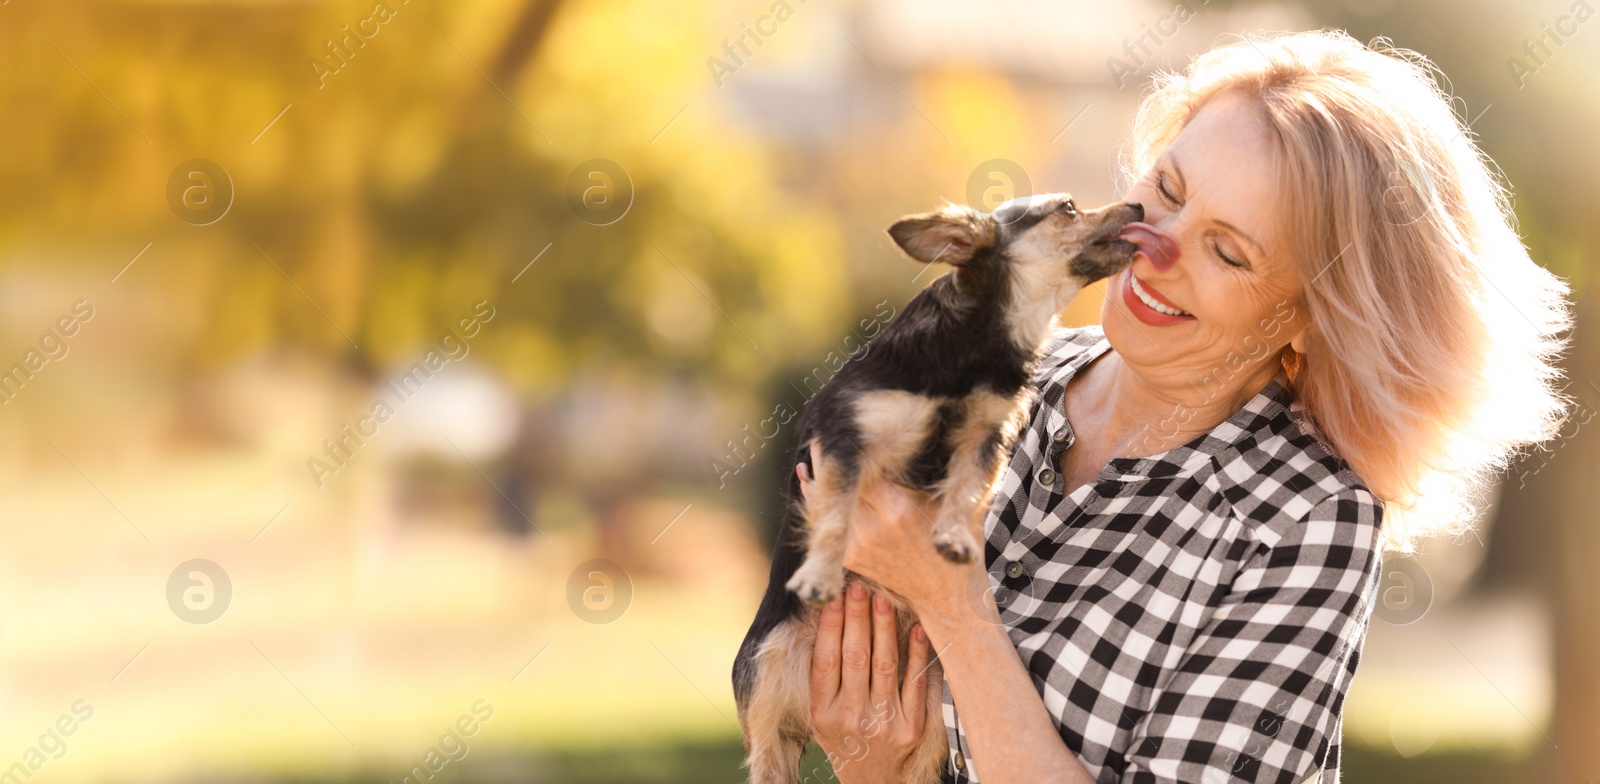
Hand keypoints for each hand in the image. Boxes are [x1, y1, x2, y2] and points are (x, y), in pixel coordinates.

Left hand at [798, 444, 983, 620]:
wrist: (948, 598)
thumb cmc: (959, 542)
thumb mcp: (957, 501)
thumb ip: (942, 469)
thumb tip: (924, 427)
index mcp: (900, 507)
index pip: (863, 465)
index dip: (850, 445)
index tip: (844, 423)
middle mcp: (874, 526)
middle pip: (840, 482)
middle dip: (829, 456)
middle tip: (822, 430)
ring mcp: (859, 545)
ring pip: (828, 503)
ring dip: (820, 476)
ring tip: (817, 449)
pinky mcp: (851, 559)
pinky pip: (827, 525)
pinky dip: (819, 502)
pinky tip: (813, 481)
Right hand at [809, 580, 934, 783]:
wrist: (873, 782)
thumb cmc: (843, 738)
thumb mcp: (820, 716)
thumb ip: (822, 678)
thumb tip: (828, 620)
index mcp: (822, 713)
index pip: (826, 660)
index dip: (830, 627)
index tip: (833, 598)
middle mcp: (850, 718)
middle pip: (855, 657)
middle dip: (857, 617)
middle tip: (859, 586)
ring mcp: (882, 723)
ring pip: (884, 664)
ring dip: (884, 627)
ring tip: (883, 598)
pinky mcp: (911, 727)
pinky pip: (914, 682)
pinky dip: (916, 653)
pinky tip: (916, 629)